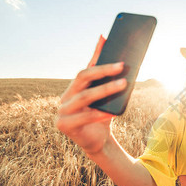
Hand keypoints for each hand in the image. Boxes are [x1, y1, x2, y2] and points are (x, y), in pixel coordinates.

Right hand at [56, 35, 127, 154]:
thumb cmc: (101, 117)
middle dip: (103, 71)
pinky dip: (100, 114)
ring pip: (85, 96)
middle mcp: (64, 98)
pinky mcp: (64, 125)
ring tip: (123, 84)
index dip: (96, 57)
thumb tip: (112, 52)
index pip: (85, 69)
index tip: (107, 43)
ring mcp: (62, 111)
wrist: (99, 142)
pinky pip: (84, 117)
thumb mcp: (104, 97)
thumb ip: (105, 78)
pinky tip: (113, 112)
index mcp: (73, 89)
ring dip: (105, 89)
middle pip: (82, 78)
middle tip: (121, 66)